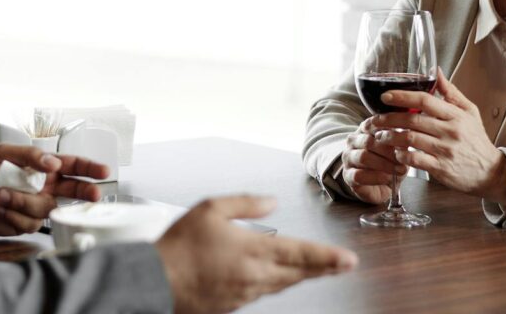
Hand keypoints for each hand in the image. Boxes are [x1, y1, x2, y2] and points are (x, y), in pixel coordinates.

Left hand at [0, 144, 108, 235]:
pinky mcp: (25, 223)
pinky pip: (29, 222)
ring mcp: (37, 206)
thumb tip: (53, 163)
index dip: (90, 169)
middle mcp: (46, 188)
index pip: (73, 166)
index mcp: (46, 168)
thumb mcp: (5, 152)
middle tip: (94, 194)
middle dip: (86, 192)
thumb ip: (30, 155)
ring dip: (23, 201)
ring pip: (46, 209)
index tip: (103, 171)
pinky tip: (0, 206)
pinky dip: (12, 214)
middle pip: (74, 191)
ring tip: (2, 194)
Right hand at [155, 196, 356, 313]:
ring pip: (281, 285)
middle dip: (323, 268)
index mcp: (252, 251)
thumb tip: (270, 202)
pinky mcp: (233, 305)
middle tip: (344, 265)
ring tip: (317, 269)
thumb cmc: (179, 246)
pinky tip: (274, 276)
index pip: (300, 254)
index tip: (349, 260)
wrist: (155, 282)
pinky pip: (261, 293)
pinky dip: (274, 282)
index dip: (327, 257)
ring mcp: (245, 294)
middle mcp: (254, 276)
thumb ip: (245, 204)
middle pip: (298, 274)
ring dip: (300, 276)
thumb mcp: (210, 209)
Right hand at [340, 117, 406, 204]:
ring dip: (384, 165)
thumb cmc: (390, 163)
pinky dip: (376, 177)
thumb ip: (401, 142)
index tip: (403, 138)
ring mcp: (348, 158)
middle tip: (404, 160)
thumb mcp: (399, 149)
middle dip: (388, 152)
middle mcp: (353, 141)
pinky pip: (359, 175)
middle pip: (368, 142)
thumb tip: (408, 136)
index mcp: (365, 129)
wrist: (381, 185)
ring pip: (363, 157)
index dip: (387, 131)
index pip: (372, 124)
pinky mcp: (347, 175)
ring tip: (398, 170)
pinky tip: (387, 178)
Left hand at [369, 70, 505, 204]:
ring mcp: (446, 150)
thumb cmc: (476, 140)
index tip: (385, 96)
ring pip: (410, 139)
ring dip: (390, 137)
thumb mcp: (469, 112)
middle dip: (389, 118)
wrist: (491, 172)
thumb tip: (436, 70)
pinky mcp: (441, 168)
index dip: (403, 96)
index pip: (425, 100)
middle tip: (375, 120)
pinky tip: (396, 152)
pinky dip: (401, 155)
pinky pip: (415, 159)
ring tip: (380, 136)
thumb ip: (450, 92)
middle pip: (413, 120)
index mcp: (456, 115)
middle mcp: (451, 131)